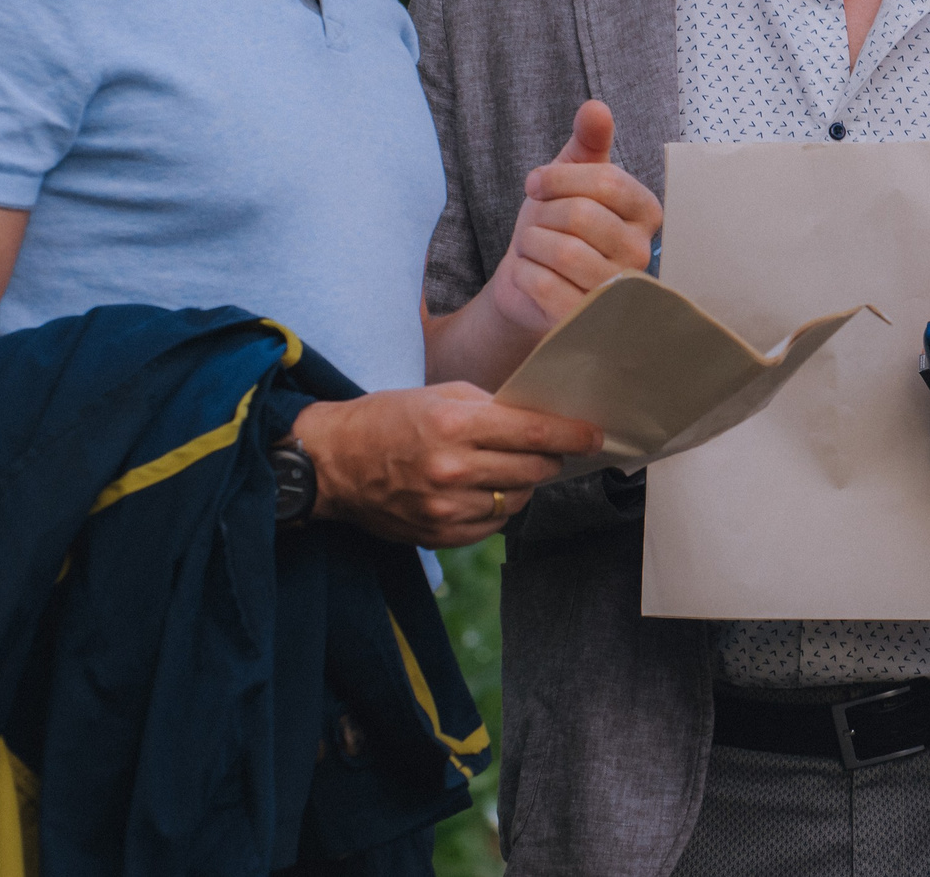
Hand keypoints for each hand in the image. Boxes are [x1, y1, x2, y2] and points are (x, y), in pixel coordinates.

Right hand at [288, 384, 602, 547]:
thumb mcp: (441, 395)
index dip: (572, 435)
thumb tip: (543, 421)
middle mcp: (452, 469)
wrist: (334, 462)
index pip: (533, 432)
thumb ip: (493, 408)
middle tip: (549, 448)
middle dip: (549, 458)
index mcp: (455, 425)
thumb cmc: (390, 419)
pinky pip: (493, 525)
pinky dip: (497, 508)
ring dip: (523, 485)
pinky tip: (481, 490)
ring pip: (517, 500)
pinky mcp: (439, 535)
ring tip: (505, 467)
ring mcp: (445, 508)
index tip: (595, 435)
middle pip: (533, 470)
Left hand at [480, 99, 662, 338]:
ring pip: (562, 252)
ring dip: (531, 244)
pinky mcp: (586, 322)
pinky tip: (530, 275)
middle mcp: (642, 255)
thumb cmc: (556, 224)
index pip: (607, 182)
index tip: (535, 184)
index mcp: (646, 213)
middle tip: (535, 223)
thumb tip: (596, 107)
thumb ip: (587, 141)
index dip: (559, 177)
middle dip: (541, 214)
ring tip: (533, 248)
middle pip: (582, 216)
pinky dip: (523, 273)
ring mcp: (617, 293)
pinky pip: (544, 285)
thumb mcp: (570, 176)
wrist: (531, 282)